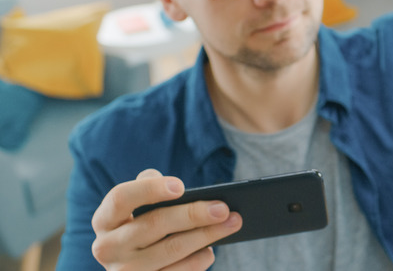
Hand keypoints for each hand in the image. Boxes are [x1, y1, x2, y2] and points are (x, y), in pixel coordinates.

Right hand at [91, 169, 241, 269]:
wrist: (135, 267)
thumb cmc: (144, 227)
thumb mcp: (140, 209)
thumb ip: (150, 188)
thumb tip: (176, 187)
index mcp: (104, 220)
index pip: (121, 198)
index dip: (150, 190)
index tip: (182, 186)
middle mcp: (106, 248)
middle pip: (155, 224)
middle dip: (194, 214)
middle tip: (224, 208)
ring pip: (171, 249)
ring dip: (206, 236)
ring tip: (231, 223)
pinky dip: (198, 260)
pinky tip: (211, 250)